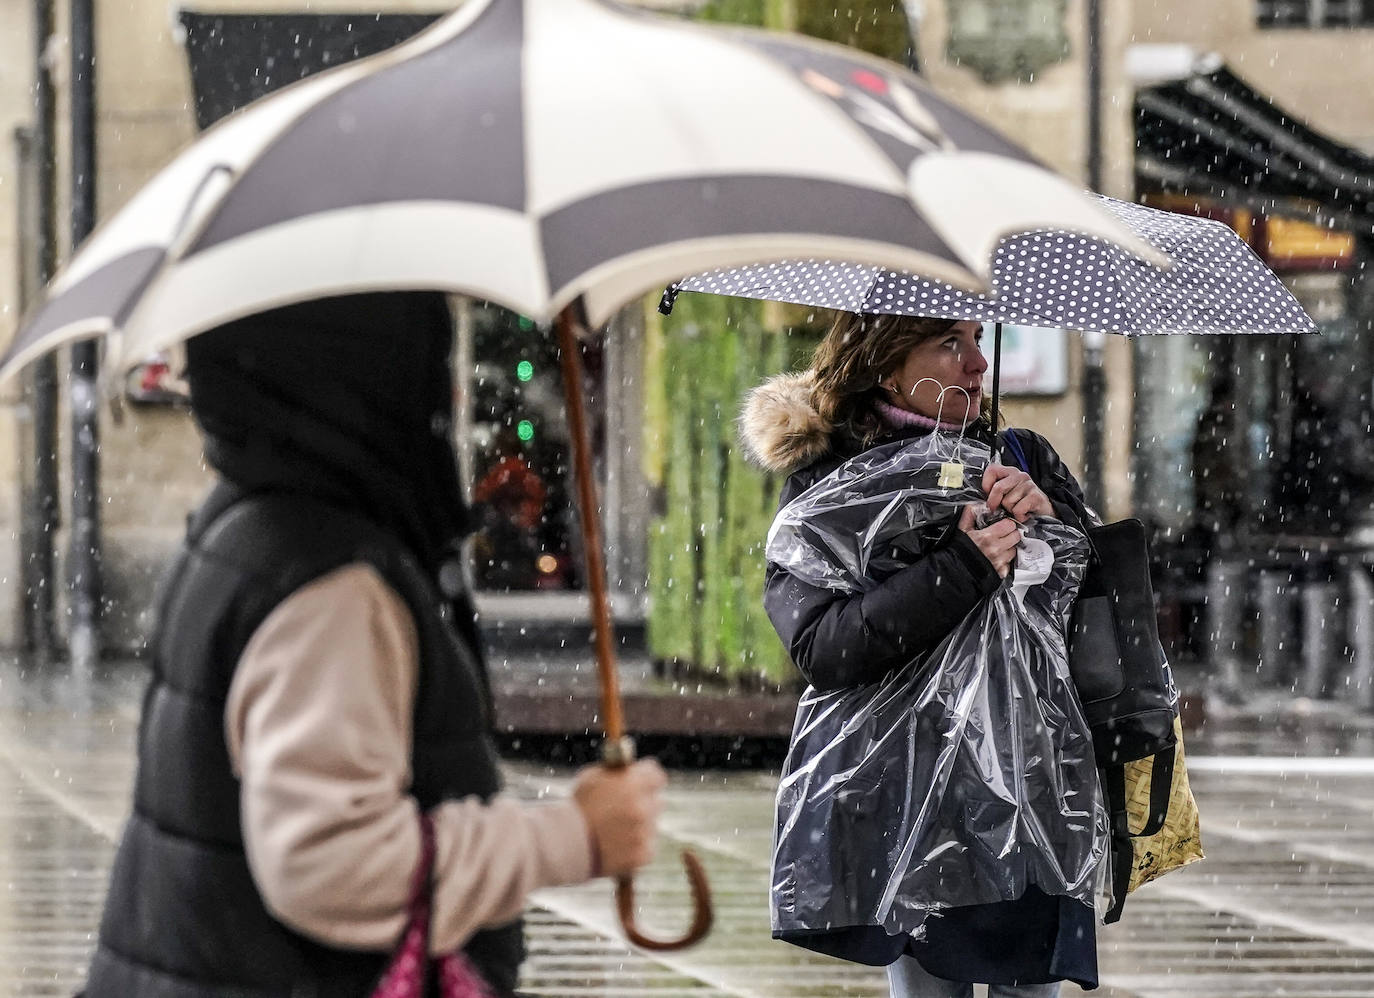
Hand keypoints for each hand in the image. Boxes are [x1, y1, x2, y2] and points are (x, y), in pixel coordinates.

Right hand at [572, 758, 666, 878]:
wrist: (565, 845)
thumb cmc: (576, 808)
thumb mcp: (593, 777)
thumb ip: (616, 772)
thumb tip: (629, 768)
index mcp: (634, 783)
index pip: (656, 775)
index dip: (648, 778)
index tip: (643, 782)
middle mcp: (644, 806)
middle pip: (656, 800)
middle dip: (644, 803)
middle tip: (627, 808)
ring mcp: (645, 832)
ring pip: (651, 825)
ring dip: (639, 825)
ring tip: (615, 831)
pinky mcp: (643, 854)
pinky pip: (647, 846)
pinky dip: (636, 847)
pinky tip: (617, 846)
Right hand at [958, 504, 1019, 577]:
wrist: (954, 570)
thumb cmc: (958, 551)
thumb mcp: (962, 530)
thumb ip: (969, 515)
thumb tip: (974, 506)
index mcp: (987, 536)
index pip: (1009, 524)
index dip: (1006, 523)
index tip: (1002, 525)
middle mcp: (996, 549)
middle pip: (1016, 536)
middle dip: (1010, 534)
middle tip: (1002, 536)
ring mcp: (999, 561)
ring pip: (1013, 550)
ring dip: (1008, 548)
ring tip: (997, 548)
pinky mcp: (1000, 571)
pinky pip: (1009, 564)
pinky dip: (1005, 561)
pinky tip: (996, 559)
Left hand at [981, 464, 1053, 522]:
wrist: (1043, 512)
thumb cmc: (1021, 503)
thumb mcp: (1006, 494)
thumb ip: (994, 491)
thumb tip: (983, 498)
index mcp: (1010, 472)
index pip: (992, 470)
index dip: (986, 484)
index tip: (989, 494)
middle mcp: (1020, 475)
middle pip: (998, 488)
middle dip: (995, 502)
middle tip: (999, 508)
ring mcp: (1029, 485)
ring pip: (1007, 501)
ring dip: (1010, 510)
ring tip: (1017, 509)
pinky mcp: (1035, 496)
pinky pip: (1018, 509)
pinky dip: (1019, 516)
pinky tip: (1024, 514)